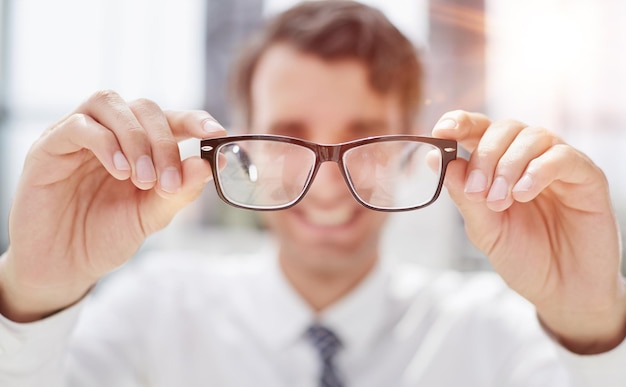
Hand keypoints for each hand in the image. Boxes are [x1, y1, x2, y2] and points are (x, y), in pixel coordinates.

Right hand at [0, 90, 225, 321]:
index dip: (194, 119)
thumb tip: (208, 165)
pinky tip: (119, 171)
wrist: (63, 266)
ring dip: (135, 139)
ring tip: (142, 179)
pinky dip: (106, 143)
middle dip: (163, 141)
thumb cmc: (106, 236)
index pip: (169, 118)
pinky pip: (78, 125)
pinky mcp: (49, 146)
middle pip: (143, 107)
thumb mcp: (150, 216)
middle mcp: (110, 133)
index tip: (217, 133)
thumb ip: (178, 191)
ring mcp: (78, 135)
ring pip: (110, 104)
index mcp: (139, 146)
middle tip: (168, 180)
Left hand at [432, 110, 625, 353]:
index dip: (460, 123)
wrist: (562, 291)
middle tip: (478, 190)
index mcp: (498, 166)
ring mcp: (558, 165)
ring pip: (533, 136)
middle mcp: (528, 159)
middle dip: (484, 155)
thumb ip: (463, 195)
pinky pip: (563, 157)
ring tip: (500, 202)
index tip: (442, 131)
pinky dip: (537, 171)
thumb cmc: (523, 258)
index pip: (479, 130)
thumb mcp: (484, 230)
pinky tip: (523, 194)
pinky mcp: (586, 177)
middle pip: (504, 128)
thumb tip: (437, 160)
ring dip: (508, 165)